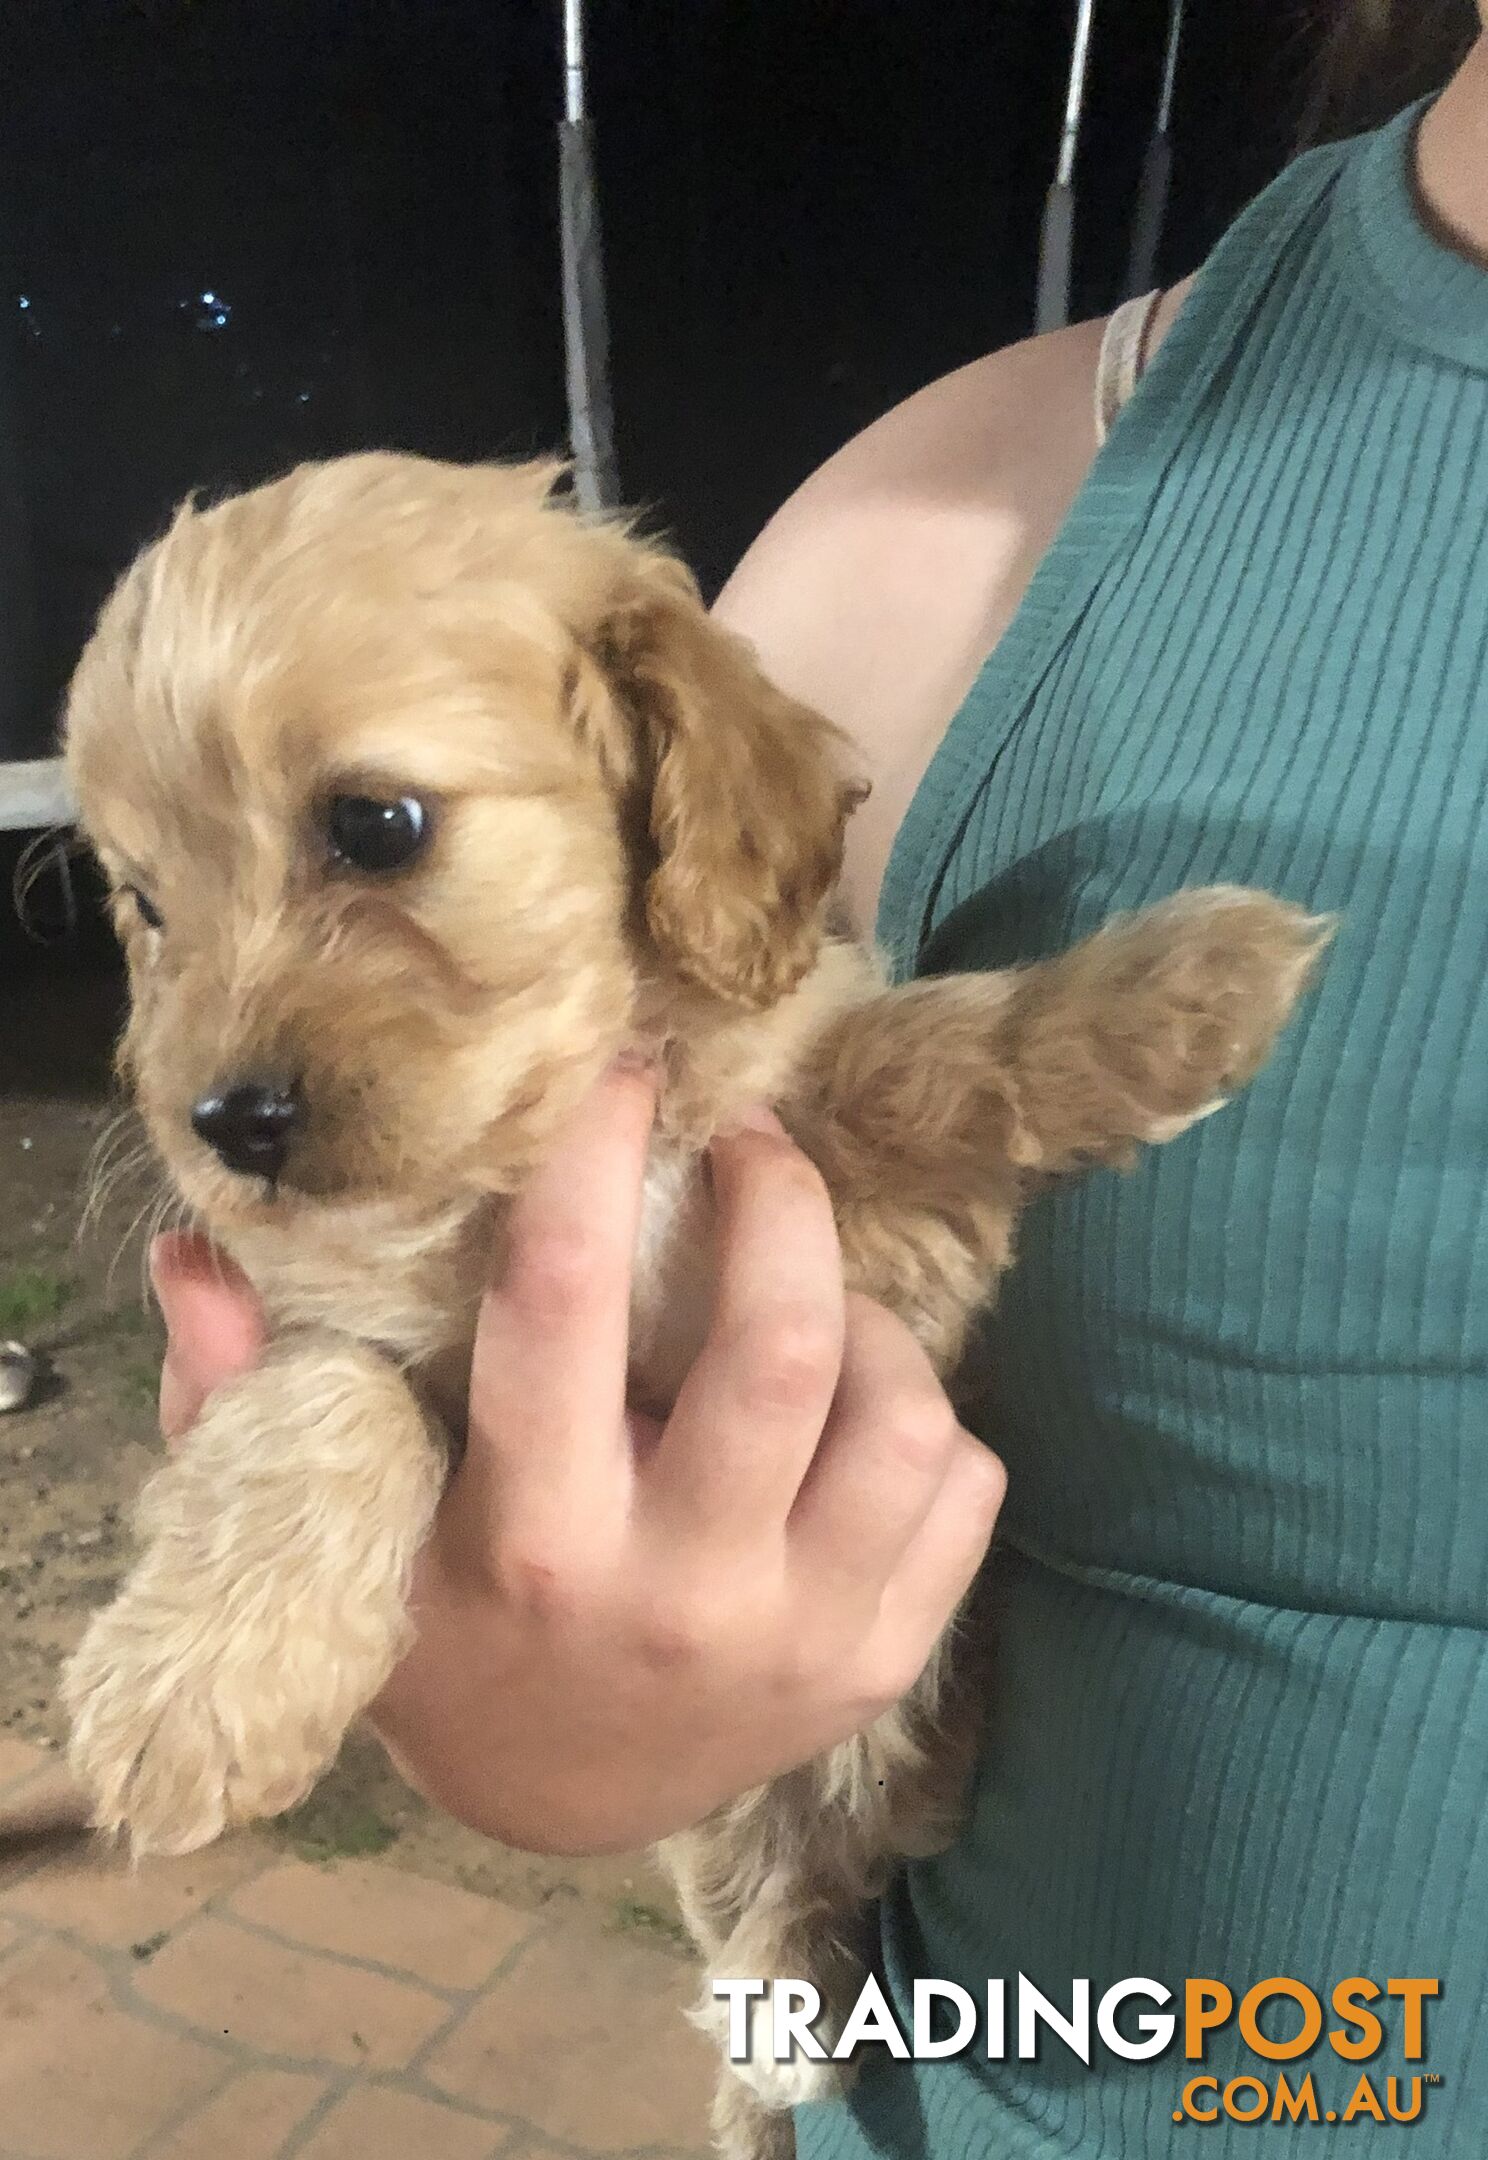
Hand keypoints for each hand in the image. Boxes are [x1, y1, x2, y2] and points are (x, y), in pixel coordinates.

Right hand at [150, 1070, 1004, 1853]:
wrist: (562, 1807)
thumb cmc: (443, 1637)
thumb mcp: (341, 1531)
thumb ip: (249, 1396)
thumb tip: (193, 1252)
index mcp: (535, 1539)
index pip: (562, 1301)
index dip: (593, 1153)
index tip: (623, 1067)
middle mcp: (681, 1590)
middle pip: (782, 1347)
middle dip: (779, 1200)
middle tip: (753, 1143)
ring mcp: (801, 1637)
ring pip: (902, 1413)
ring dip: (869, 1319)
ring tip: (810, 1299)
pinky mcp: (881, 1663)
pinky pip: (964, 1489)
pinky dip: (927, 1419)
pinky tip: (852, 1411)